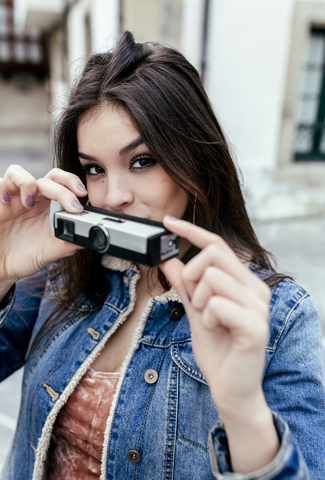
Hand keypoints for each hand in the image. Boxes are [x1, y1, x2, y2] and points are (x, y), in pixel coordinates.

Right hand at [0, 165, 86, 291]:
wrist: (2, 268)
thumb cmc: (24, 257)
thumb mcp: (49, 252)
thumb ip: (68, 242)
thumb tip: (87, 236)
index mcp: (50, 207)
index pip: (64, 185)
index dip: (74, 185)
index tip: (82, 197)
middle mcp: (34, 198)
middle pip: (51, 178)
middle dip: (64, 187)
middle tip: (72, 205)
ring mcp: (14, 198)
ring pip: (21, 173)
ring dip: (29, 184)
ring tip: (29, 204)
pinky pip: (0, 182)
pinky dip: (5, 187)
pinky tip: (8, 202)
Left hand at [160, 216, 270, 418]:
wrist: (231, 389)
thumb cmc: (218, 350)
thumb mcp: (195, 311)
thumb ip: (185, 285)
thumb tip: (170, 259)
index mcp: (244, 282)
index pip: (217, 245)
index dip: (191, 230)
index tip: (167, 222)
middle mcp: (256, 289)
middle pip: (212, 254)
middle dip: (193, 276)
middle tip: (196, 303)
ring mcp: (258, 306)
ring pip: (211, 278)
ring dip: (199, 302)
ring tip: (209, 321)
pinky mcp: (254, 326)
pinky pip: (215, 304)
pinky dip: (206, 319)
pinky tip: (216, 332)